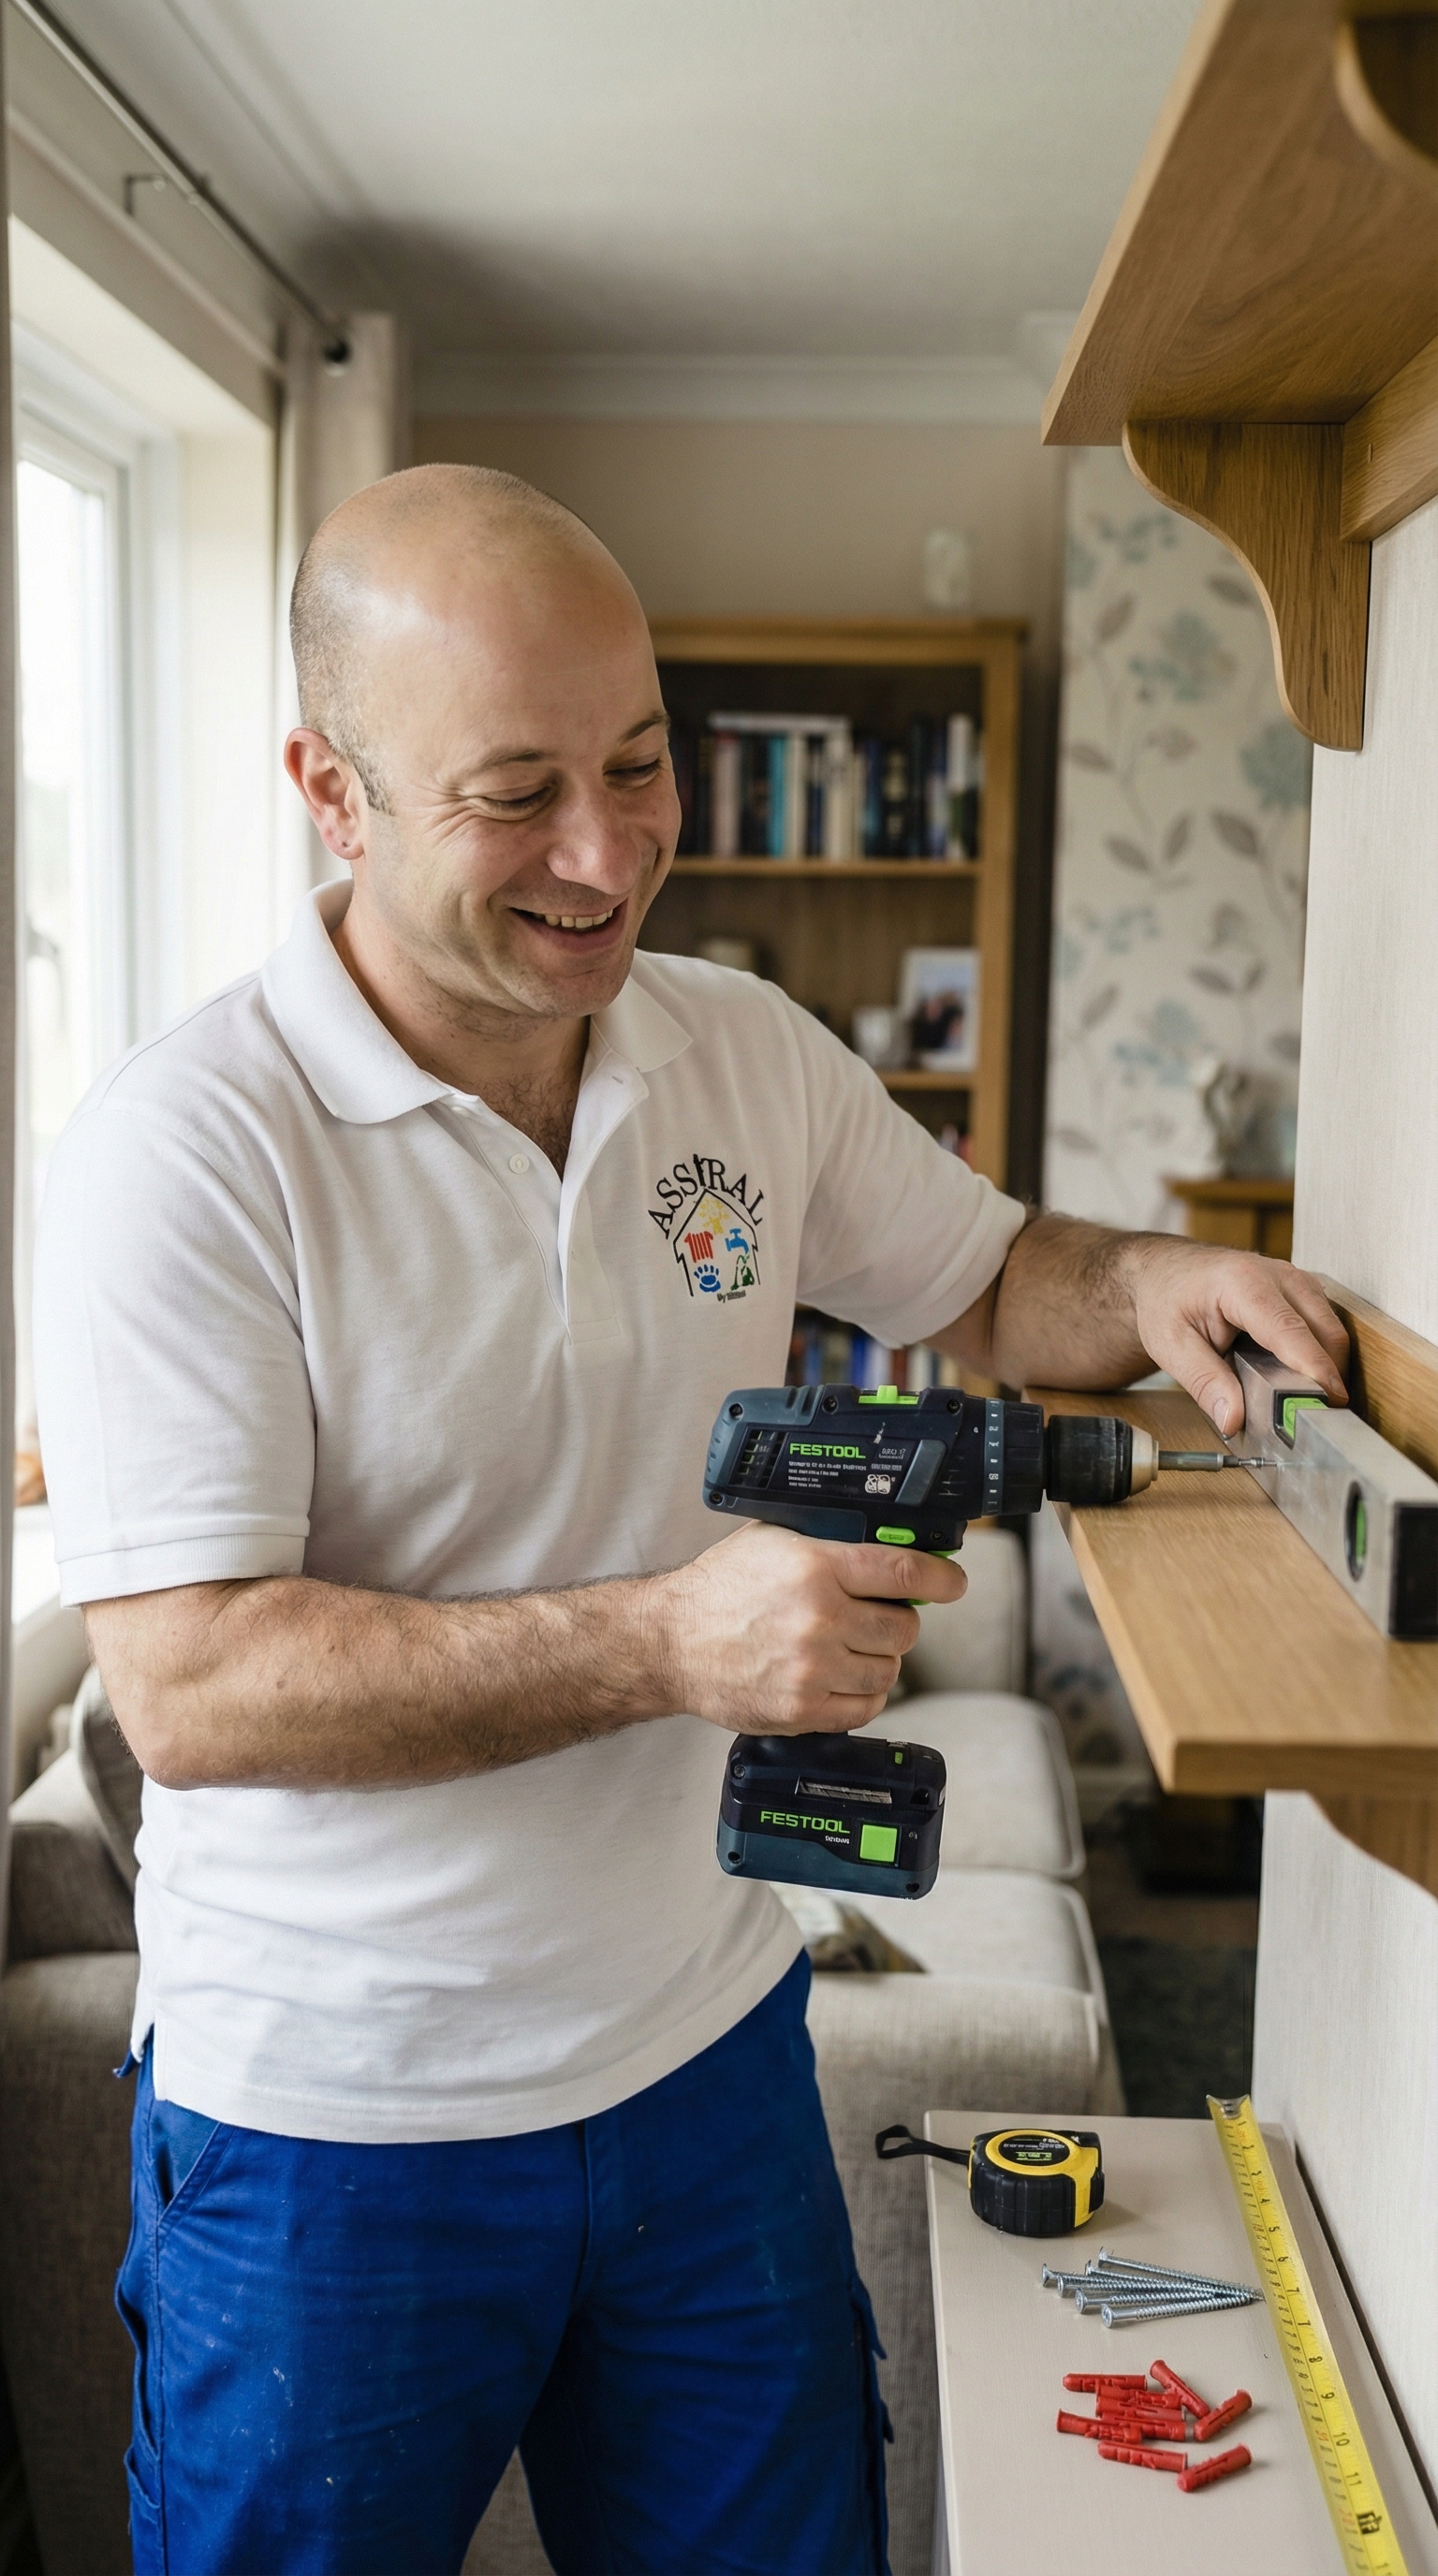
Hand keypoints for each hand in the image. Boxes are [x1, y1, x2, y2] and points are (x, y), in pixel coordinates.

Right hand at [654, 1522, 965, 1735]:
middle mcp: (818, 1619)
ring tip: (845, 1648)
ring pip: (888, 1670)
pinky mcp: (802, 1710)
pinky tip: (837, 1676)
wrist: (671, 1643)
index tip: (951, 1584)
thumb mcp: (773, 1540)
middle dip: (896, 1621)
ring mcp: (811, 1669)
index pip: (904, 1574)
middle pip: (903, 1628)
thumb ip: (830, 1541)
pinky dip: (861, 1694)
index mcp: (815, 1568)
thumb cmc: (720, 1589)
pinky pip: (866, 1707)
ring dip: (876, 1659)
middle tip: (872, 1617)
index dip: (941, 1579)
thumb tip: (889, 1543)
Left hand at [1122, 1239, 1348, 1436]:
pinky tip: (1300, 1377)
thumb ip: (1204, 1382)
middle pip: (1324, 1331)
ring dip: (1327, 1365)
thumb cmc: (1166, 1298)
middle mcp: (1278, 1275)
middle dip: (1328, 1374)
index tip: (1329, 1400)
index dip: (1314, 1367)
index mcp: (1243, 1283)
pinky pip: (1324, 1324)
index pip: (1290, 1330)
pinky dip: (1321, 1353)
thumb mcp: (1170, 1345)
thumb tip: (1233, 1419)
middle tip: (1313, 1416)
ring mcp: (1294, 1280)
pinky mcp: (1300, 1290)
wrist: (1165, 1270)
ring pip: (1331, 1329)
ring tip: (1304, 1400)